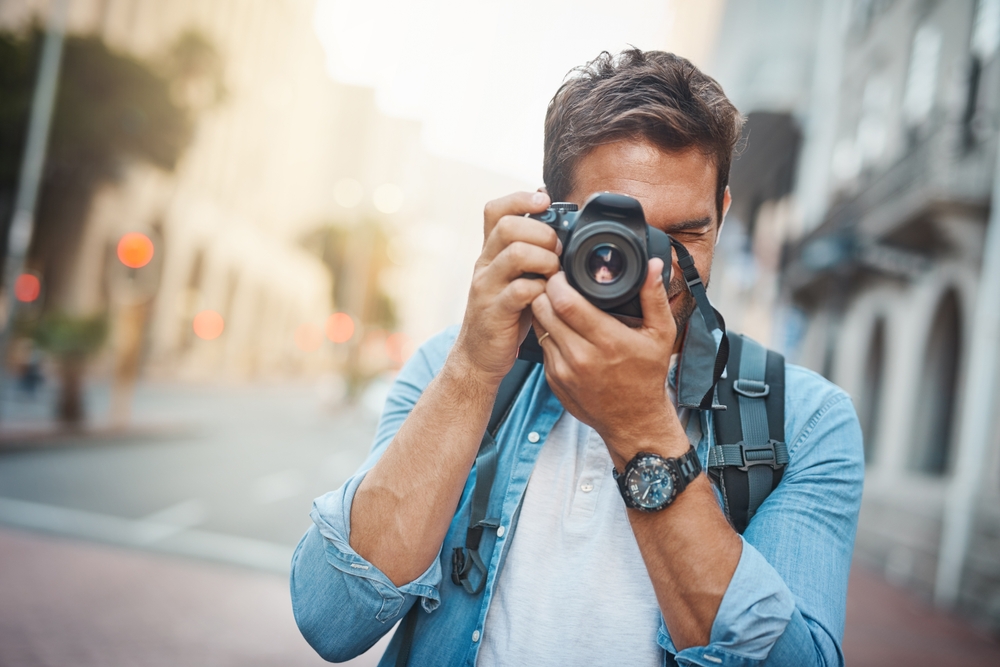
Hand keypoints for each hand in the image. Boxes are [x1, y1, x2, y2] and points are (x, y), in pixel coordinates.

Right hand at [452, 191, 561, 384]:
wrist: (479, 356)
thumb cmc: (507, 314)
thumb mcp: (516, 278)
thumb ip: (532, 254)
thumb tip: (563, 227)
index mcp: (490, 252)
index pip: (496, 209)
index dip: (521, 198)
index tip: (546, 202)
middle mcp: (485, 264)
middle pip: (508, 225)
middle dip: (542, 232)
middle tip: (557, 250)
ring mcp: (487, 287)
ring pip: (515, 253)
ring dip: (545, 259)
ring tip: (554, 272)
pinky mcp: (495, 312)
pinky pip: (521, 290)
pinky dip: (541, 289)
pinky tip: (548, 296)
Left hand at [530, 257, 686, 466]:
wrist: (633, 420)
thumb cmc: (647, 376)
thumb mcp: (661, 335)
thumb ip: (654, 297)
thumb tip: (652, 264)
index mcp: (607, 341)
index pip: (565, 302)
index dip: (558, 281)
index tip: (563, 273)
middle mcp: (581, 356)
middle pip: (543, 309)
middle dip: (545, 291)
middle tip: (556, 283)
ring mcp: (563, 370)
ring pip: (538, 325)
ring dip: (542, 310)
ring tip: (556, 302)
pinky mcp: (552, 379)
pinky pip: (541, 345)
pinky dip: (547, 332)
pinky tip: (560, 327)